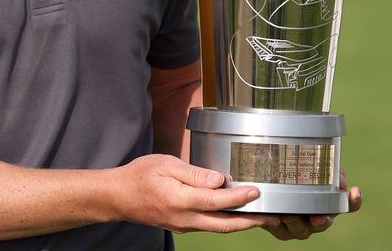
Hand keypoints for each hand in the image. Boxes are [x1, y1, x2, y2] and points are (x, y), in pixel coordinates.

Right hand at [112, 154, 280, 234]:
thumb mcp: (165, 164)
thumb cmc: (140, 175)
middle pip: (224, 225)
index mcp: (180, 200)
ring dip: (241, 223)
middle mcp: (184, 218)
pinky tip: (235, 213)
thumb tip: (219, 180)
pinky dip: (226, 221)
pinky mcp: (182, 226)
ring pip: (218, 228)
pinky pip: (209, 226)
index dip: (239, 197)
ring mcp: (183, 225)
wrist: (118, 197)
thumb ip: (193, 173)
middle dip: (251, 221)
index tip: (256, 190)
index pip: (216, 201)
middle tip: (273, 216)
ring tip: (262, 216)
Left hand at [258, 172, 361, 240]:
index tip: (355, 191)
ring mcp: (299, 227)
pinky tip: (271, 216)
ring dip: (295, 222)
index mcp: (329, 206)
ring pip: (300, 228)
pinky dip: (273, 222)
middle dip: (322, 220)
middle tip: (318, 216)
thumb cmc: (295, 181)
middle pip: (323, 223)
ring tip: (288, 214)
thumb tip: (339, 174)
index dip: (354, 200)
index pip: (348, 205)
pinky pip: (277, 228)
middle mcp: (317, 219)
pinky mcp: (280, 230)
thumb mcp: (309, 170)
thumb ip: (324, 168)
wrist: (271, 195)